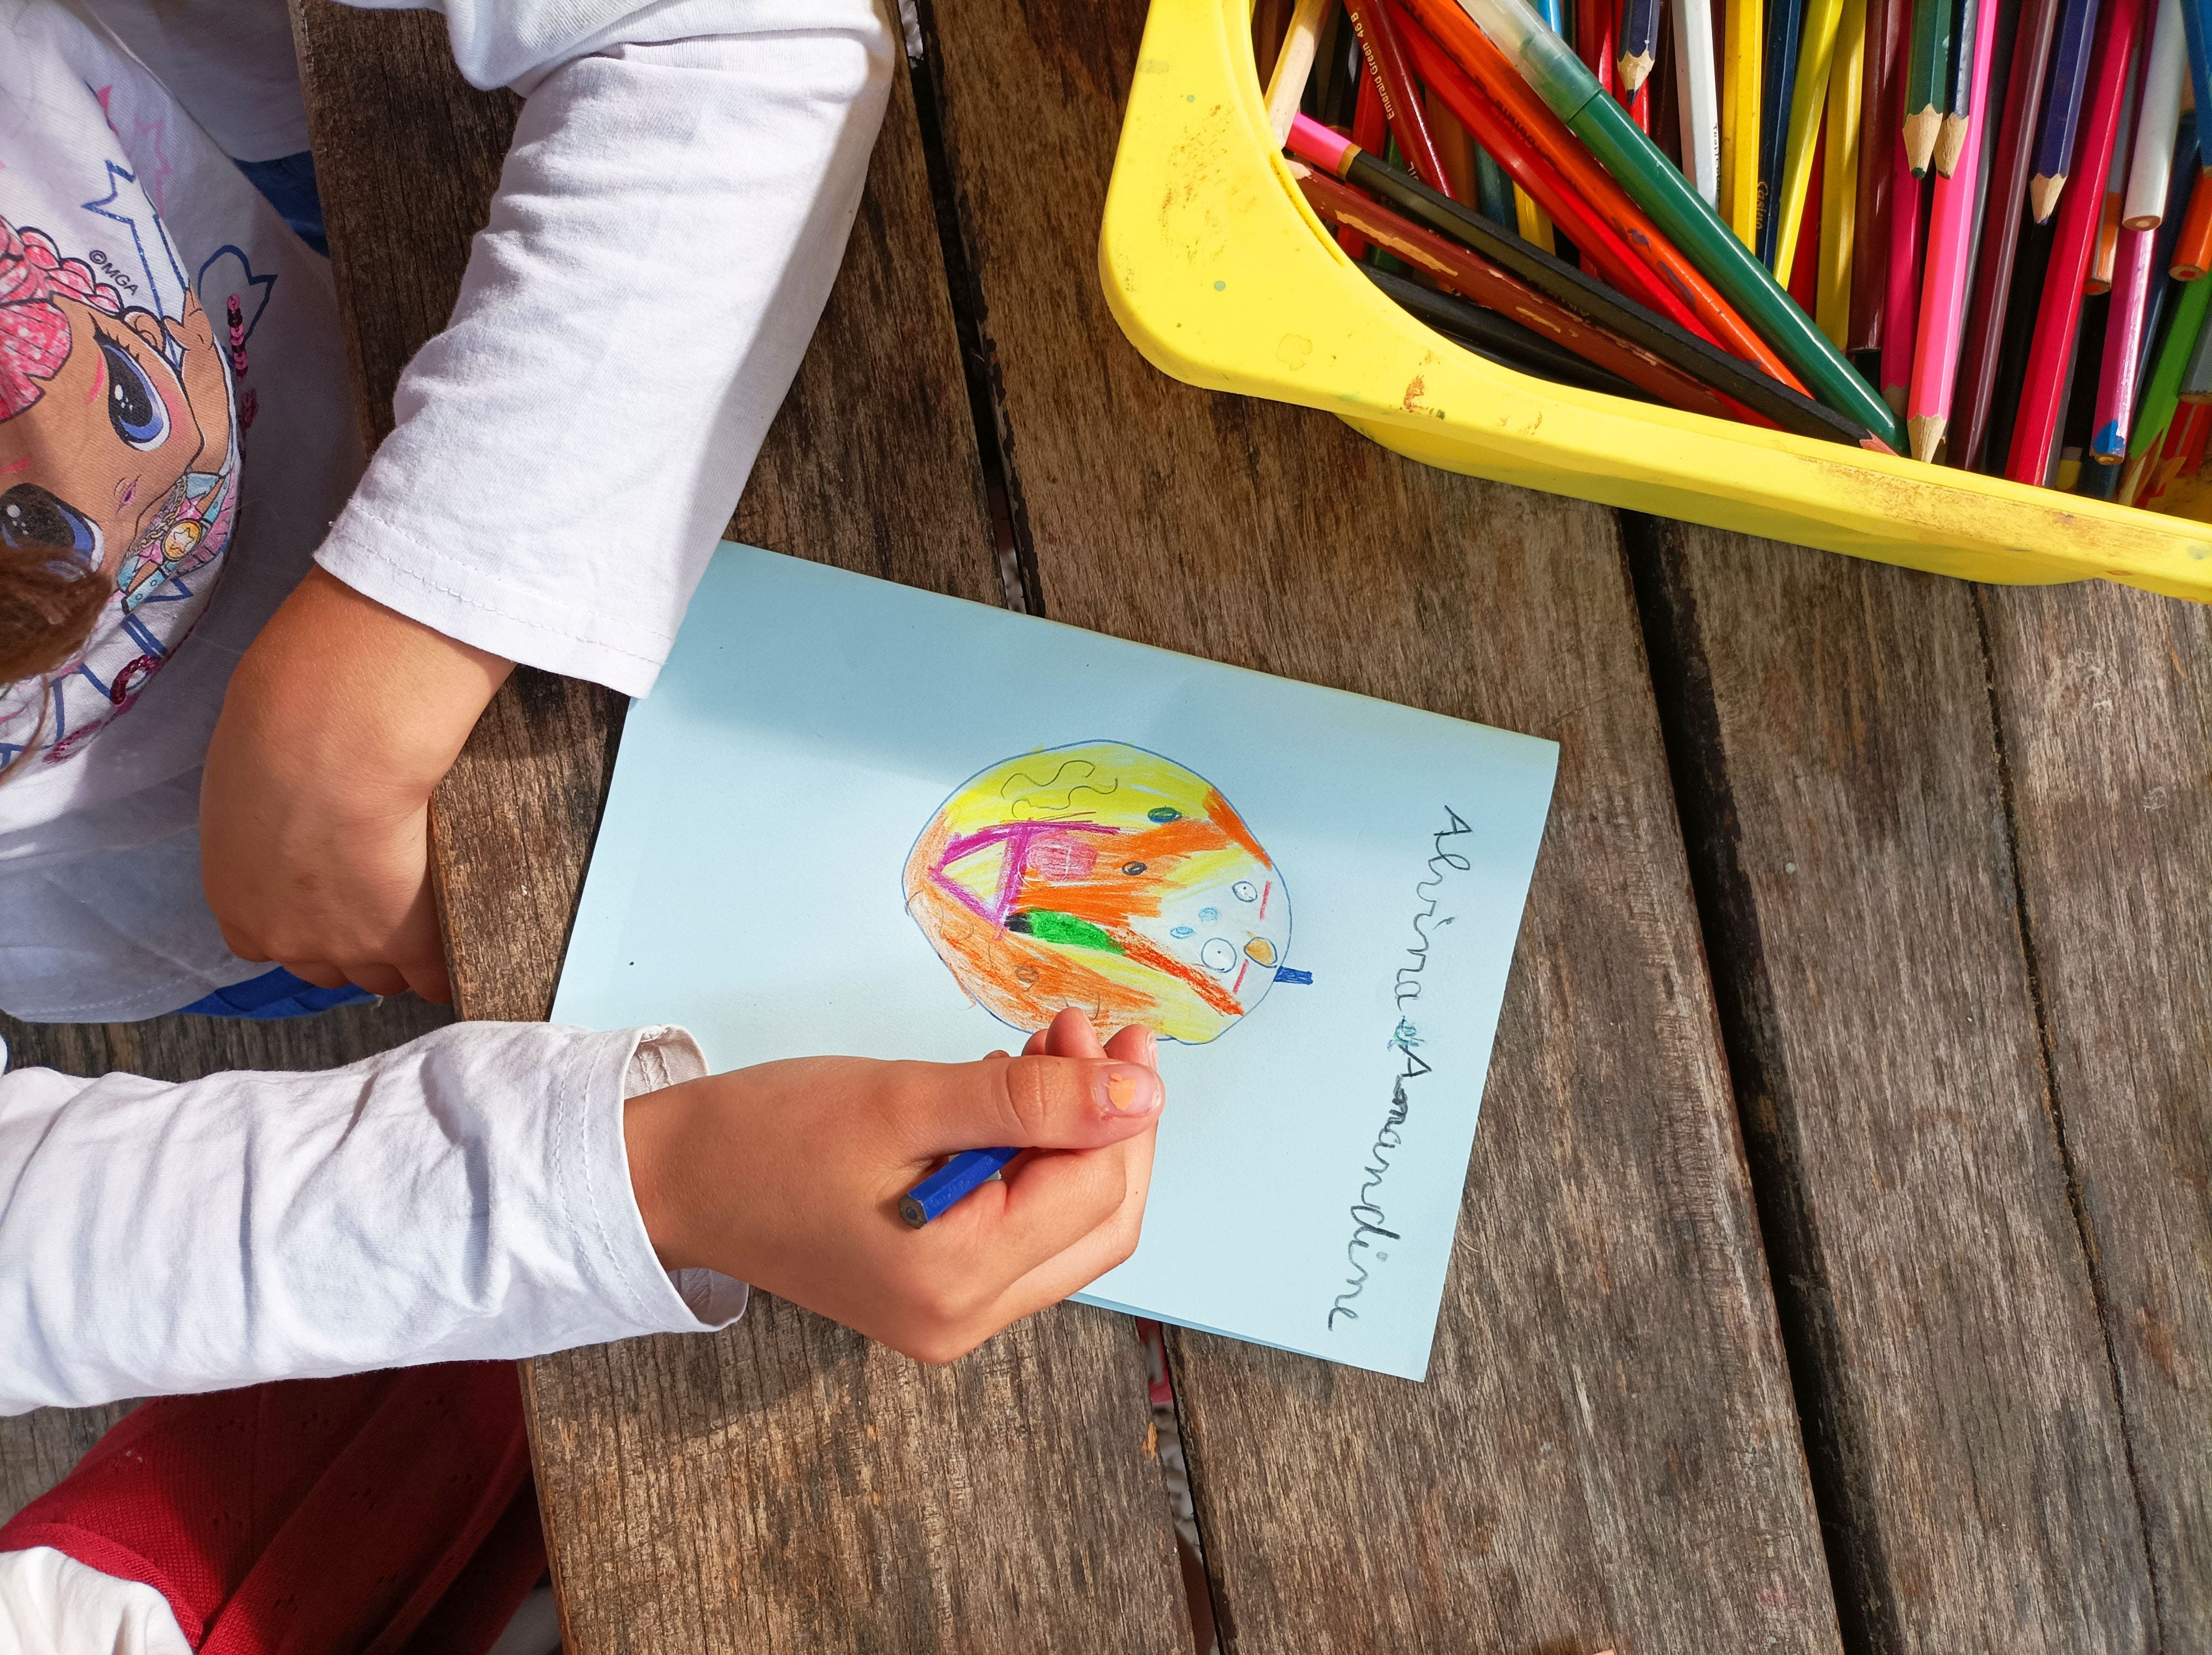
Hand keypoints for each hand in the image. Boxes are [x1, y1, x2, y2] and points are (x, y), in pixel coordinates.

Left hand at [200, 567, 511, 1000]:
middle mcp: (284, 937)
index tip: (331, 902)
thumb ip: (263, 816)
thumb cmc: (280, 735)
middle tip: (385, 909)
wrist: (333, 746)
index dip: (306, 921)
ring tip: (432, 925)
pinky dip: (448, 970)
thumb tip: (292, 803)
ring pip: (381, 975)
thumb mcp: (247, 779)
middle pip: (326, 967)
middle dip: (352, 944)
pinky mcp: (408, 943)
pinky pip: (434, 978)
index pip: (269, 941)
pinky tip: (466, 951)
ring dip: (402, 957)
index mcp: (236, 900)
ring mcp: (347, 947)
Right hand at [623, 1009, 1164, 1362]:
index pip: (1094, 1192)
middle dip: (1111, 1126)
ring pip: (1070, 1229)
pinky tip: (1008, 1104)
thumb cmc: (770, 1135)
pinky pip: (1021, 1232)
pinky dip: (1032, 1164)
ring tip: (1043, 1058)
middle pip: (1100, 1223)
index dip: (1114, 1105)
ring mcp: (951, 1315)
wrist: (677, 1181)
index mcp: (956, 1281)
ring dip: (1074, 1139)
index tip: (1095, 1028)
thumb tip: (1143, 1095)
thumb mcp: (906, 1101)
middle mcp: (963, 1319)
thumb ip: (1032, 1101)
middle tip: (1090, 1038)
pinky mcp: (936, 1294)